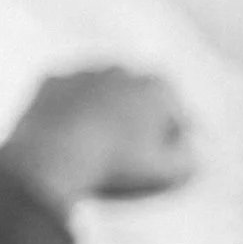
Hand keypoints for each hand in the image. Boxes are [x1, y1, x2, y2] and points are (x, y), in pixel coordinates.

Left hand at [0, 67, 195, 210]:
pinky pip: (67, 98)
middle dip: (140, 122)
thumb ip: (189, 161)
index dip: (176, 140)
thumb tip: (192, 153)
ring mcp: (84, 72)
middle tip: (133, 154)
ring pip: (103, 95)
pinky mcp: (51, 80)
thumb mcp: (167, 173)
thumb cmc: (116, 165)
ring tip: (100, 148)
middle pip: (140, 98)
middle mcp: (122, 70)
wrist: (52, 155)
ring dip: (105, 114)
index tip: (168, 162)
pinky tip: (70, 139)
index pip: (177, 114)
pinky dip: (71, 114)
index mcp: (157, 87)